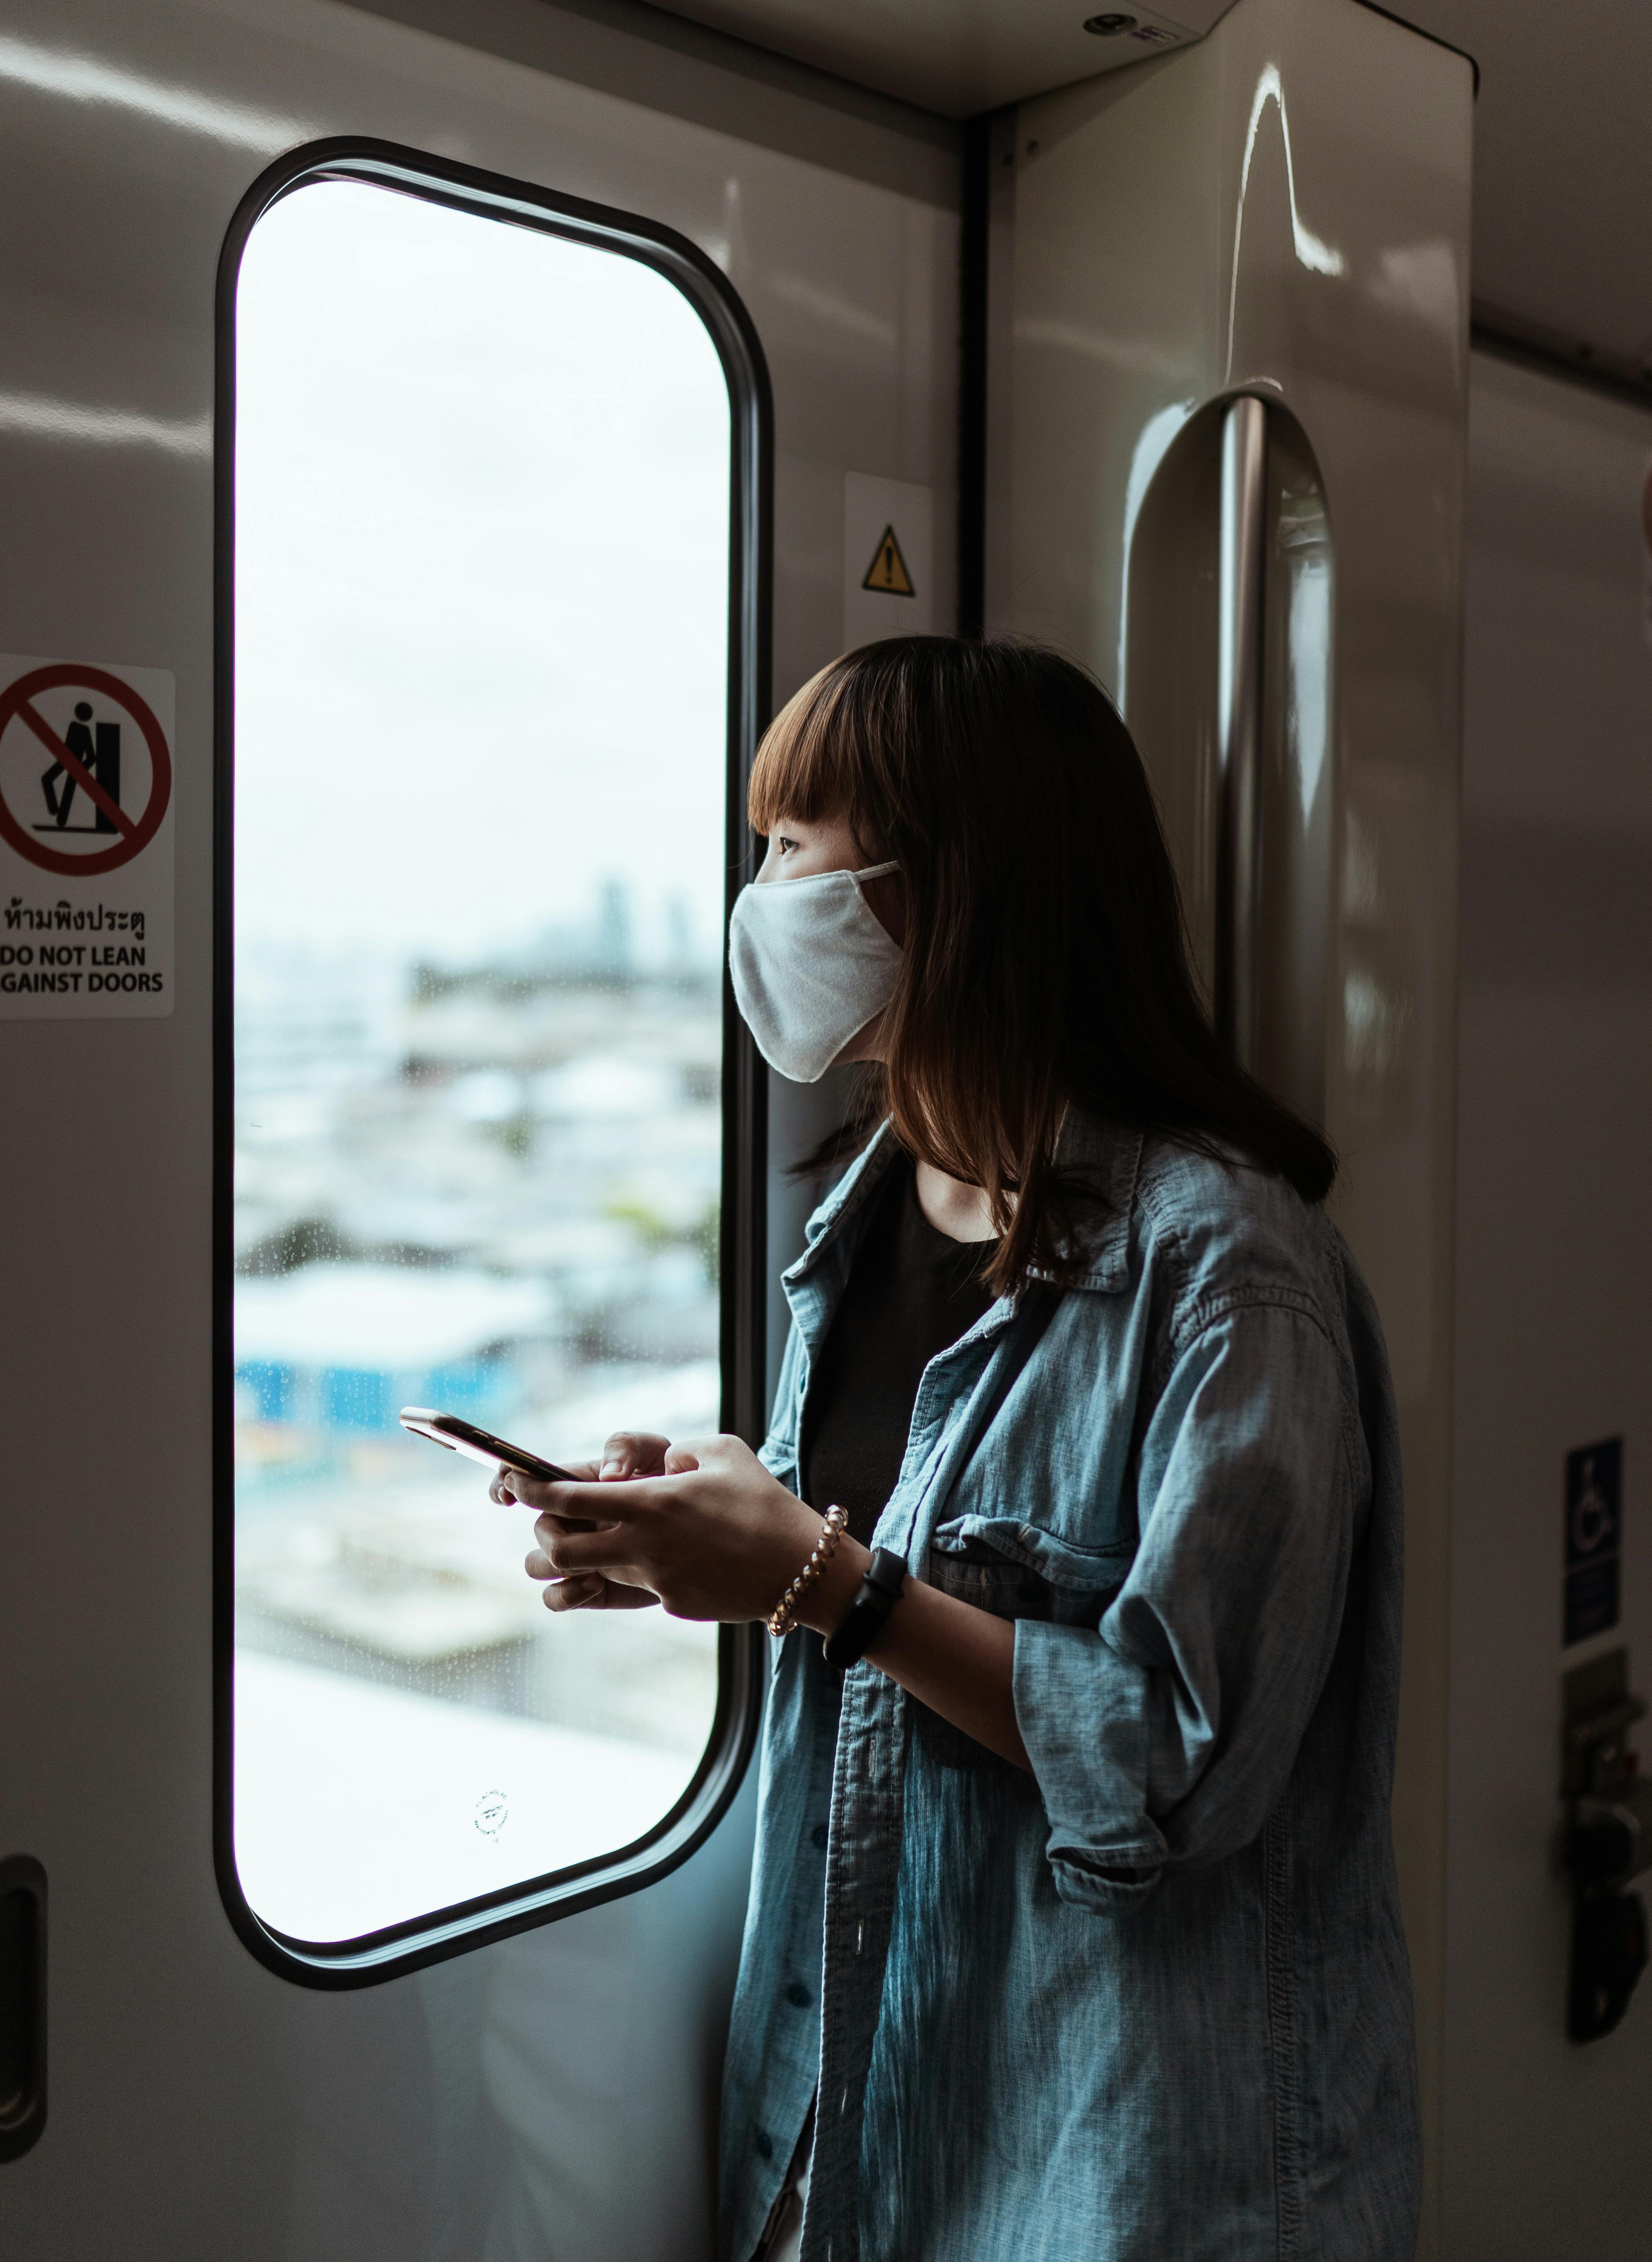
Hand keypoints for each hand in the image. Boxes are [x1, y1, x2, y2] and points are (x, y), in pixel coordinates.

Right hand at [491, 1431, 666, 1612]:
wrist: (704, 1534)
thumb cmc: (677, 1483)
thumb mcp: (657, 1451)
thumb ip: (626, 1447)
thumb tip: (607, 1475)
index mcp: (578, 1483)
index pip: (528, 1479)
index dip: (508, 1482)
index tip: (507, 1492)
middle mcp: (572, 1519)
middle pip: (538, 1527)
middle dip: (550, 1530)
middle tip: (580, 1531)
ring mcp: (580, 1554)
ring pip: (537, 1564)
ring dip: (556, 1562)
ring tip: (593, 1562)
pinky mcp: (591, 1588)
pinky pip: (555, 1598)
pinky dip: (565, 1594)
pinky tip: (594, 1584)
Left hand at [504, 1432, 824, 1621]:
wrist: (800, 1569)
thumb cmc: (763, 1502)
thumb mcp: (722, 1451)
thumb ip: (676, 1450)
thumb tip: (653, 1464)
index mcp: (651, 1502)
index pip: (568, 1497)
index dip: (529, 1490)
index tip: (511, 1482)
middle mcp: (643, 1545)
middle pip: (558, 1550)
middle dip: (541, 1536)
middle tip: (548, 1521)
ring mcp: (653, 1580)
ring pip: (588, 1574)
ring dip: (576, 1561)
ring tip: (591, 1543)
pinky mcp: (669, 1604)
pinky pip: (634, 1586)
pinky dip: (632, 1571)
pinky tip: (665, 1556)